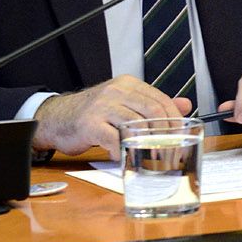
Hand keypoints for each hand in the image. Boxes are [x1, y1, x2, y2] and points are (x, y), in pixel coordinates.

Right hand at [32, 76, 192, 159]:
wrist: (56, 118)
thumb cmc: (94, 113)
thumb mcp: (125, 103)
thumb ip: (153, 103)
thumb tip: (185, 105)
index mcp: (128, 85)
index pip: (161, 100)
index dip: (175, 120)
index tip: (181, 137)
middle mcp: (116, 91)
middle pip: (153, 111)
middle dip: (166, 133)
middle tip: (170, 150)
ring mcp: (102, 107)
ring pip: (136, 124)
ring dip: (148, 144)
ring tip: (152, 157)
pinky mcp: (89, 124)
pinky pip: (114, 139)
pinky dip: (124, 150)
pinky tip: (126, 157)